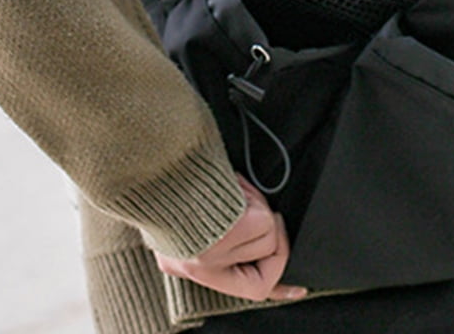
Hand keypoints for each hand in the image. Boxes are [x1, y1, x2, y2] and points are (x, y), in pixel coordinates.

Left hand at [154, 176, 307, 301]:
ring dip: (255, 207)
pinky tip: (232, 185)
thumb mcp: (186, 216)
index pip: (246, 288)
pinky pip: (264, 219)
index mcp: (189, 264)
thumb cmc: (171, 184)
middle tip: (259, 211)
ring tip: (232, 190)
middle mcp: (200, 265)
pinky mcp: (234, 231)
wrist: (155, 163)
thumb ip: (215, 236)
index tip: (298, 289)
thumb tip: (254, 234)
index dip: (277, 287)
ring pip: (267, 235)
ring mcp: (217, 252)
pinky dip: (252, 196)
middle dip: (269, 231)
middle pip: (265, 260)